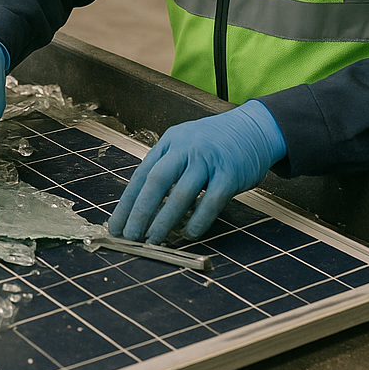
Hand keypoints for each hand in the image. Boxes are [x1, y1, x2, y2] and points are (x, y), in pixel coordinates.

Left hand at [108, 100, 286, 244]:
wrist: (252, 128)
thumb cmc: (213, 144)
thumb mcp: (184, 145)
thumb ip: (166, 168)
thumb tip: (143, 206)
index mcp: (169, 143)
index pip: (142, 175)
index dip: (127, 202)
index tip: (115, 226)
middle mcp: (185, 148)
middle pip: (157, 181)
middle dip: (140, 211)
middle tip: (130, 236)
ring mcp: (208, 160)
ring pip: (181, 193)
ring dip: (165, 220)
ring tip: (154, 241)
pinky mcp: (230, 173)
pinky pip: (211, 200)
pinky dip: (198, 220)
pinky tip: (189, 234)